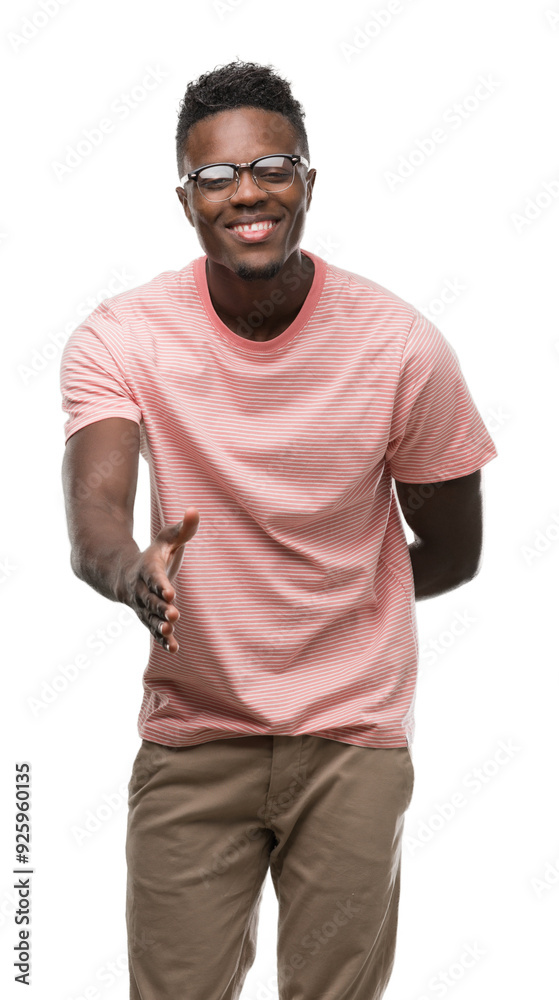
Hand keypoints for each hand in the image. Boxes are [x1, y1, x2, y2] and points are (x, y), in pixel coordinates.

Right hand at [117, 507, 199, 652]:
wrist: (121, 572)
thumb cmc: (153, 554)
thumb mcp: (166, 538)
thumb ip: (183, 528)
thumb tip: (195, 510)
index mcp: (147, 568)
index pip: (154, 576)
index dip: (161, 585)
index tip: (171, 593)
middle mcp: (141, 589)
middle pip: (150, 599)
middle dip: (161, 608)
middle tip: (173, 615)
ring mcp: (142, 605)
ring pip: (149, 617)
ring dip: (159, 626)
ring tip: (170, 633)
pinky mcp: (146, 617)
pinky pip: (152, 629)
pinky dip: (162, 639)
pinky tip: (173, 649)